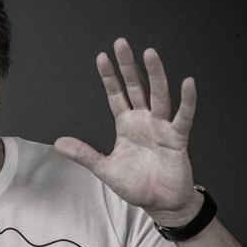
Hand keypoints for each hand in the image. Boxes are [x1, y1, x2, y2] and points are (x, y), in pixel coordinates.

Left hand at [54, 38, 201, 225]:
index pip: (116, 95)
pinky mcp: (177, 138)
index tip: (101, 58)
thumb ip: (84, 154)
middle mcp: (144, 121)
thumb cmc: (137, 185)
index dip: (109, 77)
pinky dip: (187, 101)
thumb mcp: (105, 168)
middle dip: (128, 66)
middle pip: (135, 87)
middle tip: (121, 44)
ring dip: (155, 75)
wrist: (160, 202)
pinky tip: (187, 84)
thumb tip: (59, 143)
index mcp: (127, 125)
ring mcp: (161, 127)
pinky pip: (183, 117)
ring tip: (149, 54)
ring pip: (159, 95)